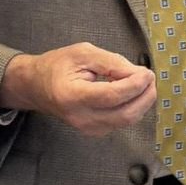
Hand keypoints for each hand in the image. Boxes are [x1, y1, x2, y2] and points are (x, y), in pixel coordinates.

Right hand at [0, 42, 155, 136]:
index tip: (147, 72)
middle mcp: (80, 117)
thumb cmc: (57, 66)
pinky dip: (132, 106)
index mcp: (72, 96)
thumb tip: (138, 73)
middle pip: (124, 115)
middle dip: (144, 96)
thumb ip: (111, 62)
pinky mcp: (95, 131)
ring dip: (141, 102)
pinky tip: (131, 91)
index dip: (134, 85)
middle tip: (149, 77)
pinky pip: (121, 121)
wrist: (36, 86)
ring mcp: (87, 128)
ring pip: (126, 121)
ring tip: (142, 82)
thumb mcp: (83, 53)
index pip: (111, 96)